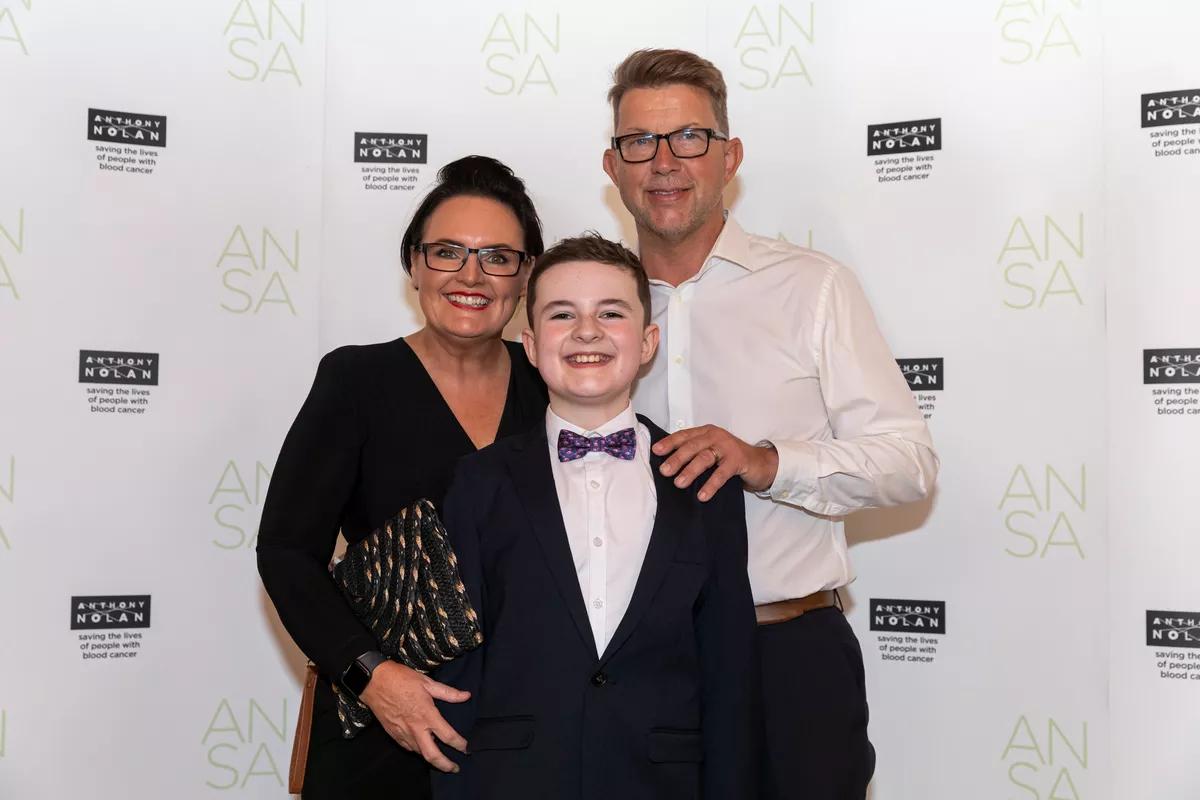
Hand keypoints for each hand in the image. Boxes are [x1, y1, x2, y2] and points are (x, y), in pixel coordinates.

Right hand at [358, 660, 469, 772]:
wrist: (374, 682)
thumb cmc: (401, 679)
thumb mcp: (428, 683)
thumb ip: (448, 693)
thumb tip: (466, 696)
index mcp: (427, 715)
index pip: (447, 736)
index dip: (460, 744)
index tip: (466, 748)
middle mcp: (416, 728)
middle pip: (432, 755)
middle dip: (445, 765)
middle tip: (455, 768)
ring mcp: (403, 734)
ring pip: (419, 753)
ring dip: (431, 758)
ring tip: (441, 760)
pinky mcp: (393, 735)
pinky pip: (408, 748)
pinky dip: (418, 750)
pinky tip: (423, 747)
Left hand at [652, 425, 778, 500]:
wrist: (761, 463)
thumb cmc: (730, 458)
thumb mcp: (711, 451)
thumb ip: (695, 453)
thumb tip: (669, 465)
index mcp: (706, 432)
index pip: (684, 435)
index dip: (670, 443)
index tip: (656, 451)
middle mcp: (716, 436)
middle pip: (692, 446)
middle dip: (677, 459)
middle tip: (664, 471)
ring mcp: (728, 447)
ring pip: (705, 458)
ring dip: (690, 471)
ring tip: (679, 483)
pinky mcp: (738, 460)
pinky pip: (721, 474)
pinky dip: (711, 484)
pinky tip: (702, 495)